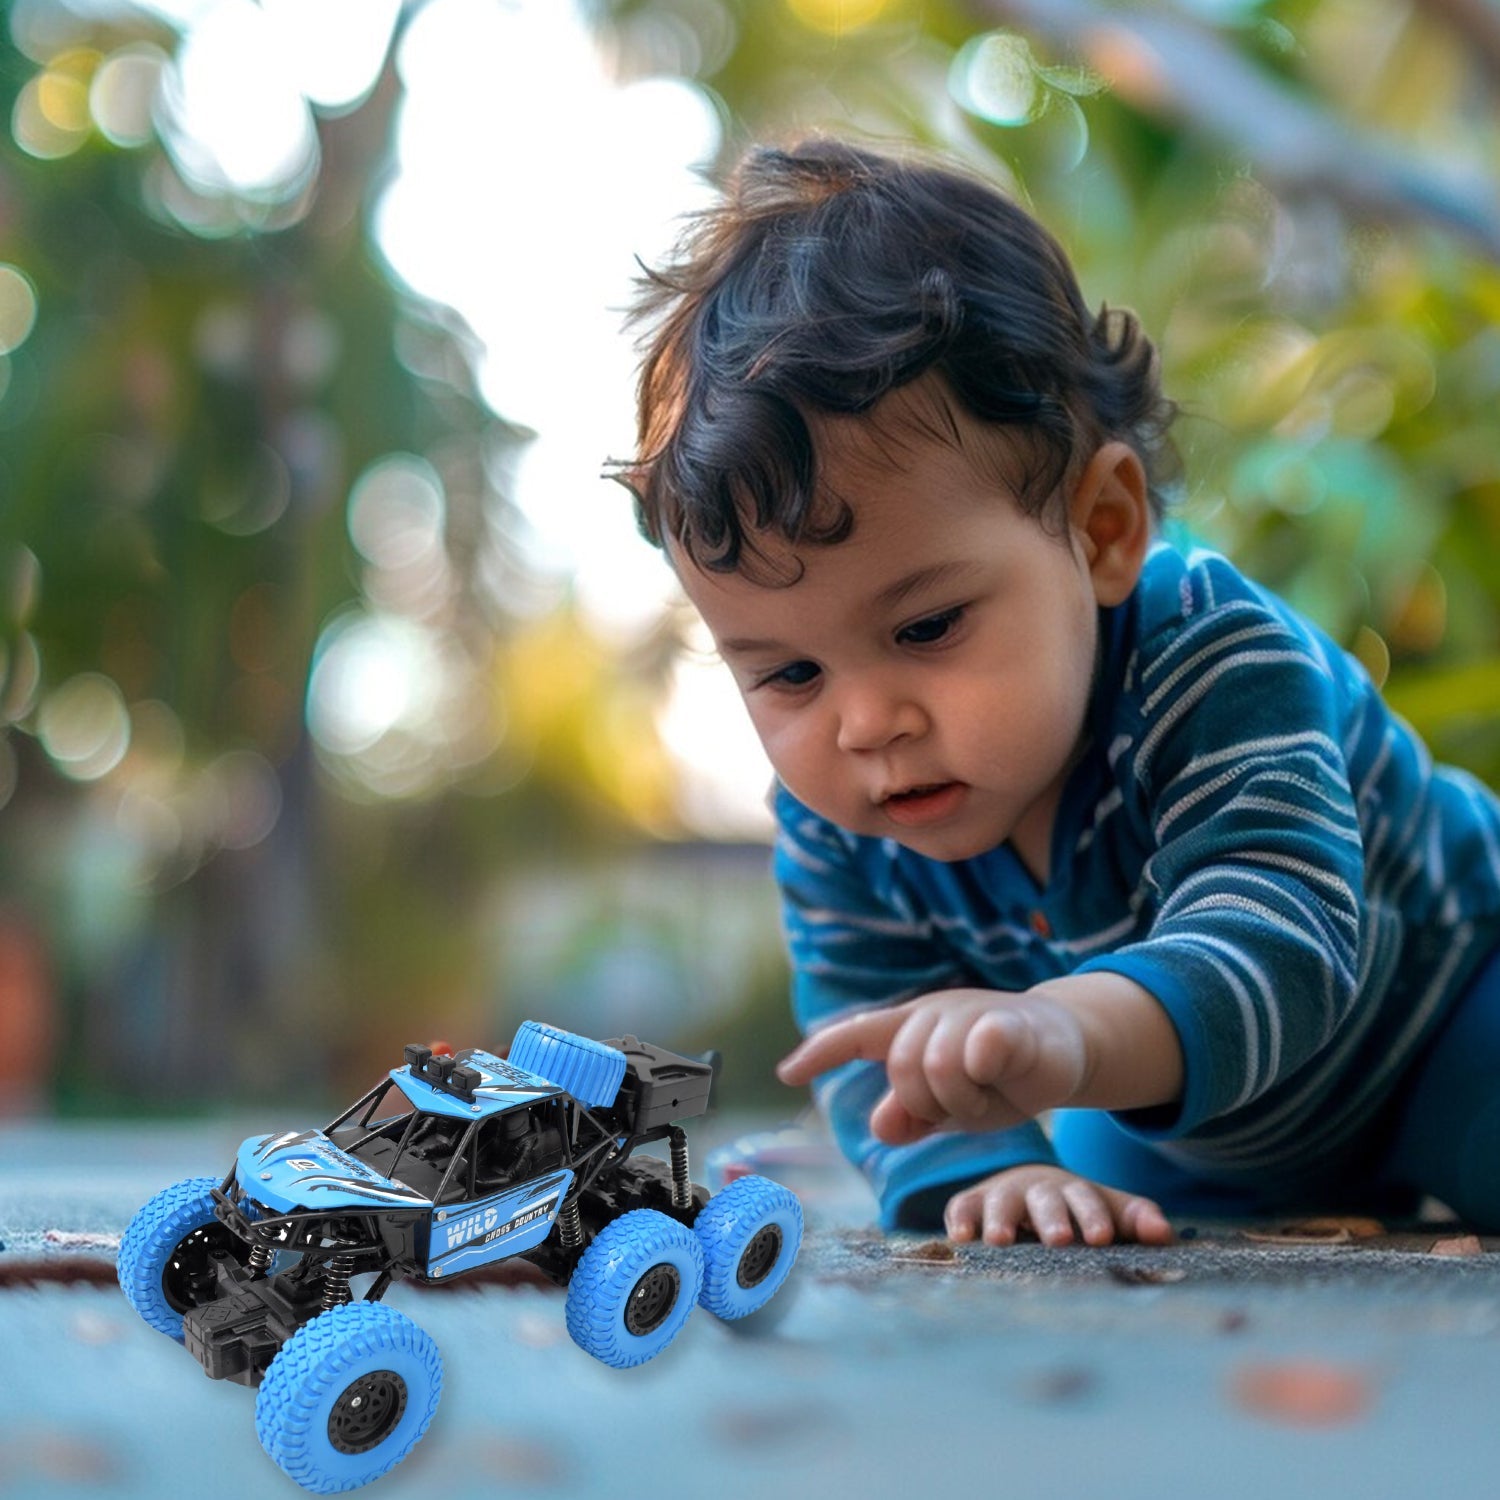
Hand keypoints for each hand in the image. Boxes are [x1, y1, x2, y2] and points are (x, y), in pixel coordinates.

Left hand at [776, 988, 1090, 1144]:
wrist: (1065, 1049)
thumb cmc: (1000, 1077)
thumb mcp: (951, 1105)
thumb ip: (914, 1116)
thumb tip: (881, 1126)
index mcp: (912, 1029)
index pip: (857, 1035)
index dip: (821, 1053)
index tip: (787, 1074)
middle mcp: (934, 1014)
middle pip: (901, 1067)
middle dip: (928, 1105)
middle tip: (963, 1111)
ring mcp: (971, 1013)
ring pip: (937, 1067)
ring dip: (962, 1102)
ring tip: (984, 1100)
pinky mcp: (1009, 1022)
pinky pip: (978, 1048)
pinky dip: (981, 1070)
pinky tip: (997, 1072)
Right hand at [945, 1164, 1174, 1246]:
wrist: (1028, 1184)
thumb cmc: (1076, 1209)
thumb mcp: (1107, 1209)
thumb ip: (1135, 1218)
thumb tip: (1164, 1234)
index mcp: (1075, 1191)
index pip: (1087, 1199)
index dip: (1093, 1217)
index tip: (1101, 1238)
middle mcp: (1038, 1189)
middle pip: (1046, 1200)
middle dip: (1052, 1218)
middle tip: (1059, 1239)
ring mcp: (1003, 1194)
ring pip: (1002, 1202)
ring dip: (1001, 1219)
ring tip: (1000, 1241)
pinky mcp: (973, 1202)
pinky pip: (962, 1207)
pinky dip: (960, 1219)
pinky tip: (959, 1239)